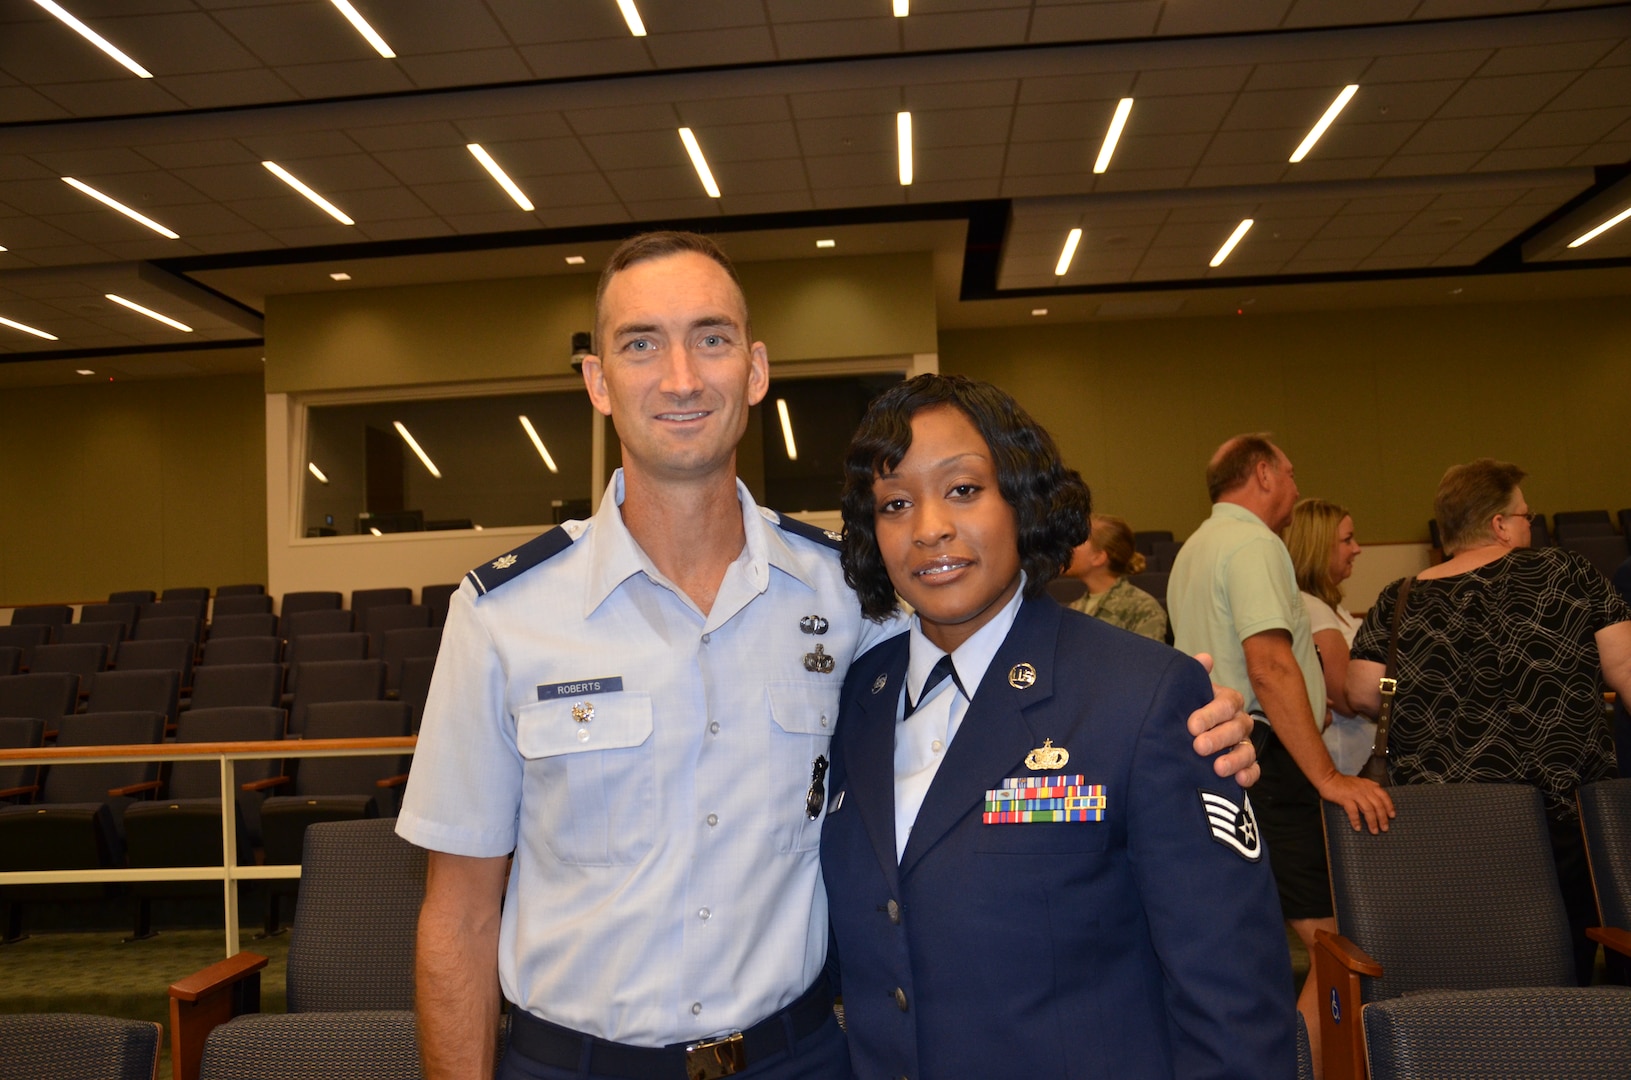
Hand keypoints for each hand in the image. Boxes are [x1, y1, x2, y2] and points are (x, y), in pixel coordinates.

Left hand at [1188, 653, 1259, 787]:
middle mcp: (1238, 721)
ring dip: (1234, 759)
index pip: (1227, 703)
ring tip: (1218, 768)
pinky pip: (1254, 769)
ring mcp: (1243, 743)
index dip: (1211, 714)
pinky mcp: (1245, 765)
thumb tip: (1204, 658)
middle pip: (1237, 727)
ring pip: (1247, 750)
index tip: (1191, 725)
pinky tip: (1239, 781)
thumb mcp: (1187, 692)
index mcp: (1226, 701)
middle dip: (1218, 738)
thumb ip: (1195, 676)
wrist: (1182, 733)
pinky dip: (1249, 775)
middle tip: (1199, 747)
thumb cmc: (1186, 709)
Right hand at [1317, 773, 1395, 833]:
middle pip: (1378, 805)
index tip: (1392, 816)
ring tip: (1374, 831)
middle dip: (1382, 818)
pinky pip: (1353, 811)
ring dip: (1372, 822)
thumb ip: (1369, 787)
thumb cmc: (1343, 782)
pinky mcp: (1345, 799)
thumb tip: (1378, 791)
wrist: (1328, 778)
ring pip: (1368, 809)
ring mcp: (1355, 794)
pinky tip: (1357, 827)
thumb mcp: (1360, 782)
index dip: (1389, 807)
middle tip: (1384, 828)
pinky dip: (1356, 820)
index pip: (1384, 796)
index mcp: (1369, 786)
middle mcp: (1364, 790)